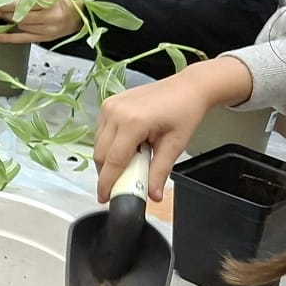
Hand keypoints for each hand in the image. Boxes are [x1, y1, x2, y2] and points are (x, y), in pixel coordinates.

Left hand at [0, 0, 81, 44]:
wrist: (81, 15)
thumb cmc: (66, 1)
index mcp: (52, 2)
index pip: (26, 3)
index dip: (10, 4)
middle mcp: (50, 17)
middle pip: (22, 16)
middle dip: (6, 13)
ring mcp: (47, 29)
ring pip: (22, 26)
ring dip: (10, 21)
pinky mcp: (45, 38)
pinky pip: (24, 39)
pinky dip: (9, 38)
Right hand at [94, 56, 254, 201]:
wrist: (187, 88)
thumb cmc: (185, 113)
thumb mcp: (174, 145)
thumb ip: (160, 172)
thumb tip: (153, 196)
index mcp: (132, 122)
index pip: (114, 161)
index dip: (107, 183)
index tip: (105, 198)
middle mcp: (115, 112)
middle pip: (101, 154)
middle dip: (107, 174)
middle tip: (118, 186)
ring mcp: (109, 106)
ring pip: (98, 144)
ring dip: (108, 160)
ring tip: (127, 165)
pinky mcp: (108, 103)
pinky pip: (101, 132)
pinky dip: (108, 145)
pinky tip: (125, 148)